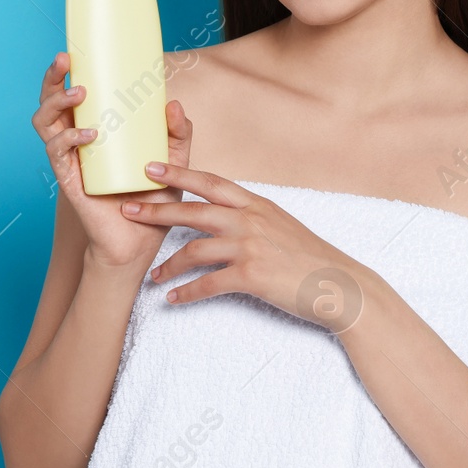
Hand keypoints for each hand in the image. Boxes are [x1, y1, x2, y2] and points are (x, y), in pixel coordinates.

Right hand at [32, 51, 193, 268]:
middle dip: (52, 78)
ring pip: (45, 122)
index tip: (76, 50)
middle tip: (65, 59)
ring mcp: (69, 159)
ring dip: (57, 103)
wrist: (140, 243)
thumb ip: (178, 134)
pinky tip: (89, 135)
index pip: (73, 95)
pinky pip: (57, 153)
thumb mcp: (174, 162)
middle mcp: (75, 141)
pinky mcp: (68, 179)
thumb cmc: (153, 202)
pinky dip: (69, 139)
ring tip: (79, 93)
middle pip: (50, 102)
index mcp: (94, 130)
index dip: (67, 72)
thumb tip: (173, 103)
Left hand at [117, 161, 373, 332]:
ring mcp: (250, 247)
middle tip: (128, 209)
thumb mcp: (283, 225)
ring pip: (194, 250)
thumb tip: (228, 214)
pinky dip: (186, 293)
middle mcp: (250, 220)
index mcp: (257, 205)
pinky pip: (207, 284)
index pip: (211, 182)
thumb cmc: (311, 259)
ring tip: (154, 276)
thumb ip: (254, 217)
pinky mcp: (251, 275)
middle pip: (193, 211)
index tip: (152, 167)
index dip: (179, 174)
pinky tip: (173, 300)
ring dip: (169, 265)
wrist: (340, 286)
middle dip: (156, 210)